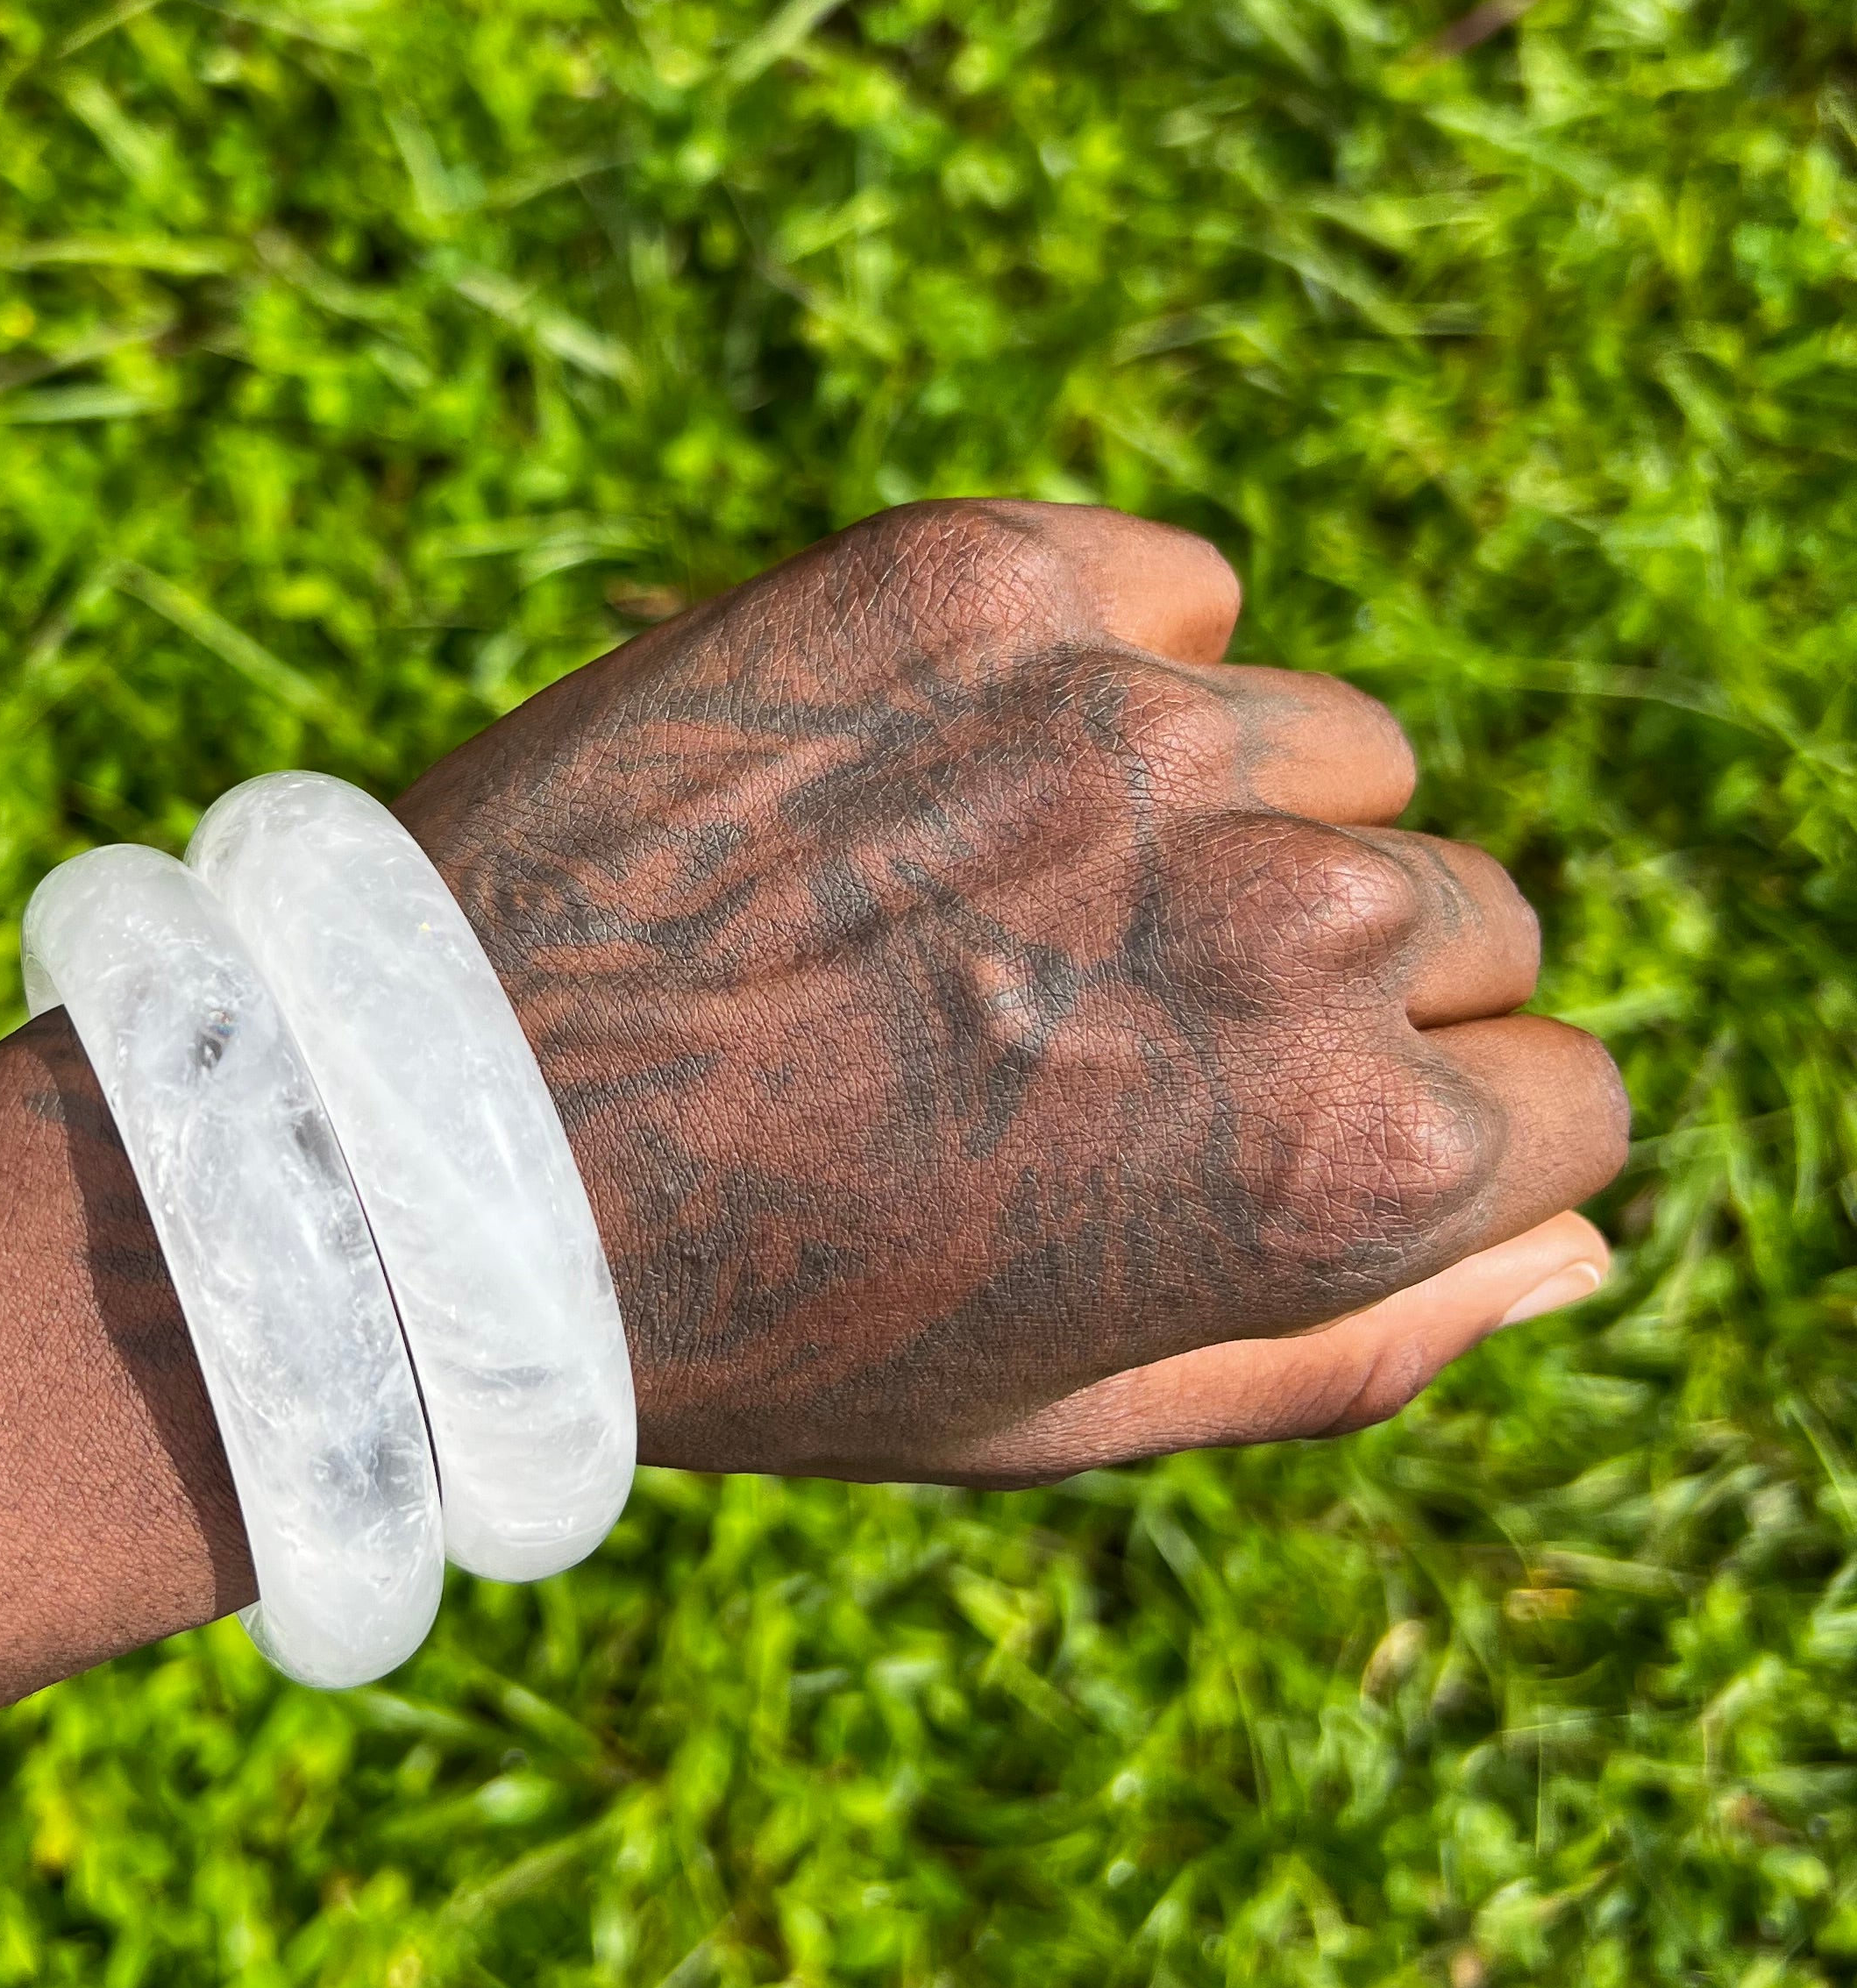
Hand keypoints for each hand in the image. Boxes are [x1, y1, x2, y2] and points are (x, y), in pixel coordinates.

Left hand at [399, 500, 1627, 1482]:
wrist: (412, 1134)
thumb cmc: (748, 1317)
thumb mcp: (1064, 1415)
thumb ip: (1361, 1343)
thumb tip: (1570, 1240)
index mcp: (1344, 1155)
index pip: (1576, 1095)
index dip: (1435, 1132)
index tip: (1264, 1138)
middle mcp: (1288, 916)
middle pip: (1467, 909)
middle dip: (1334, 977)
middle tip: (1095, 1034)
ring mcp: (1133, 724)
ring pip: (1327, 742)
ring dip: (1218, 813)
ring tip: (995, 905)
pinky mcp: (981, 572)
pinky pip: (1167, 590)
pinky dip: (1097, 659)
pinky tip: (934, 769)